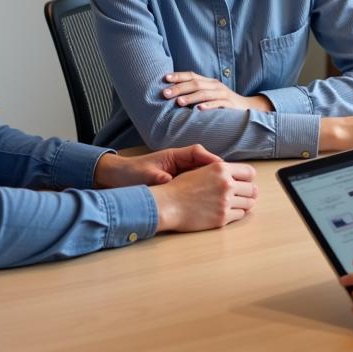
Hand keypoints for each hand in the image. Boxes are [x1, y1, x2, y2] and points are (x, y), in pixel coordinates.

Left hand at [93, 143, 222, 188]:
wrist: (118, 177)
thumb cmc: (133, 173)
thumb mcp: (147, 175)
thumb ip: (160, 177)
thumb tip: (170, 182)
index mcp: (174, 155)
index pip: (198, 152)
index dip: (212, 160)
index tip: (222, 168)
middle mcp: (180, 161)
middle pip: (207, 162)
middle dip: (220, 170)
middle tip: (234, 180)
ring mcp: (181, 171)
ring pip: (205, 173)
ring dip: (216, 180)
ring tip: (229, 190)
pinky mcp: (179, 181)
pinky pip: (198, 182)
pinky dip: (206, 188)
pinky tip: (214, 198)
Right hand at [151, 160, 257, 232]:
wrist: (168, 205)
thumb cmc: (180, 187)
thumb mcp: (202, 170)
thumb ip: (220, 171)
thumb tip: (237, 176)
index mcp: (221, 168)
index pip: (250, 172)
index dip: (248, 178)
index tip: (245, 183)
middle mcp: (226, 184)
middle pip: (252, 189)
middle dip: (249, 192)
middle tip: (243, 196)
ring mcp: (225, 201)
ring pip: (249, 203)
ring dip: (244, 204)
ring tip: (235, 204)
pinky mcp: (222, 218)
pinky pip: (240, 215)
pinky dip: (235, 214)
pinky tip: (227, 212)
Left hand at [161, 71, 272, 111]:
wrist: (247, 108)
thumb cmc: (223, 103)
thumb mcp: (210, 95)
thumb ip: (196, 93)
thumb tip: (173, 95)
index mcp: (209, 82)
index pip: (192, 75)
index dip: (178, 76)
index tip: (164, 79)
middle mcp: (215, 85)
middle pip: (195, 83)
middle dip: (179, 88)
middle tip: (165, 94)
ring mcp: (223, 94)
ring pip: (204, 93)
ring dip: (190, 97)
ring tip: (178, 102)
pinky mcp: (230, 105)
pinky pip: (218, 105)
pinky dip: (208, 106)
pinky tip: (198, 109)